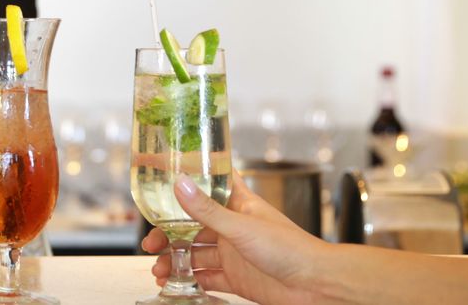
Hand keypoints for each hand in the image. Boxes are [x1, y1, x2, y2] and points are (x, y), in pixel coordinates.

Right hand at [141, 171, 328, 304]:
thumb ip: (207, 209)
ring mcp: (234, 253)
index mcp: (238, 204)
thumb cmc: (292, 248)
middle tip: (151, 243)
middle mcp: (234, 227)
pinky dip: (190, 279)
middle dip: (169, 233)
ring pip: (196, 253)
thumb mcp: (242, 226)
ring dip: (176, 259)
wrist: (316, 286)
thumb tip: (180, 184)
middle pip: (193, 225)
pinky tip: (175, 282)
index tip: (163, 181)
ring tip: (159, 269)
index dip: (188, 182)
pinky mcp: (237, 278)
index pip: (210, 185)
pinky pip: (206, 277)